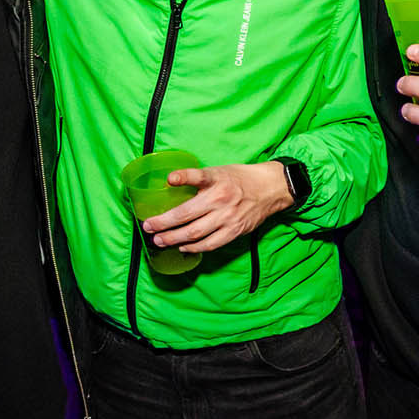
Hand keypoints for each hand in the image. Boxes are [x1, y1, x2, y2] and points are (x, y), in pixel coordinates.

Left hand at [141, 161, 292, 252]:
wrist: (269, 189)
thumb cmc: (239, 179)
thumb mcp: (218, 171)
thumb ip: (198, 180)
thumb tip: (170, 184)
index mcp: (216, 180)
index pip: (196, 177)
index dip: (181, 178)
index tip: (168, 180)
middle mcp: (221, 199)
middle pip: (187, 216)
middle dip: (164, 224)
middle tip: (149, 228)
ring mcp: (228, 218)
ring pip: (195, 234)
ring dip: (174, 239)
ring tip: (160, 241)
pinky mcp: (235, 231)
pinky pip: (211, 244)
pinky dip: (195, 248)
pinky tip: (183, 248)